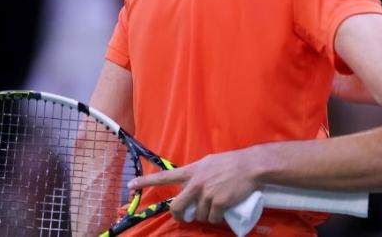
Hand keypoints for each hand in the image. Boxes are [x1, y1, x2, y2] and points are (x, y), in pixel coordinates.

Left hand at [127, 150, 260, 224]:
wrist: (251, 166)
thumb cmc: (231, 162)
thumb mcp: (209, 163)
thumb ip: (197, 173)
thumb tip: (190, 185)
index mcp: (192, 170)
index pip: (164, 176)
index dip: (146, 182)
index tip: (131, 186)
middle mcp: (196, 182)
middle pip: (177, 206)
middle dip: (178, 215)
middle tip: (184, 216)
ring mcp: (206, 193)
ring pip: (198, 215)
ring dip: (205, 215)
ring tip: (216, 206)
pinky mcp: (218, 202)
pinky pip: (211, 218)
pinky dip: (216, 218)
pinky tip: (222, 211)